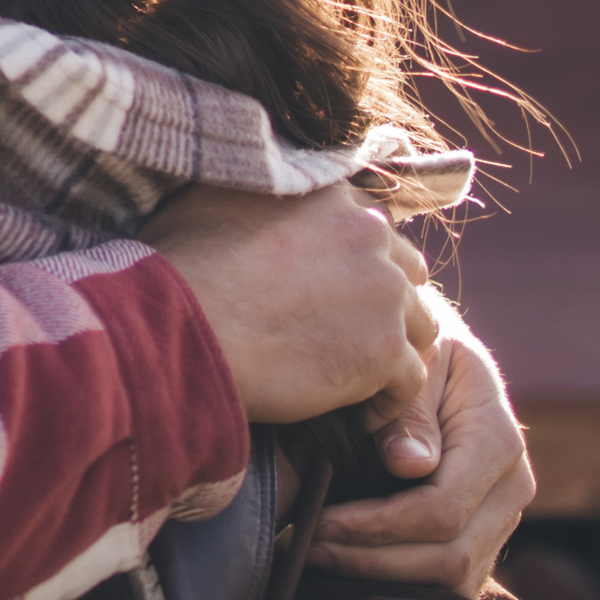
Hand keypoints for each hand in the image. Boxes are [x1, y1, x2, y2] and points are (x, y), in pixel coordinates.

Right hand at [150, 180, 436, 430]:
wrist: (180, 327)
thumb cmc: (181, 266)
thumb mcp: (211, 198)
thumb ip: (254, 188)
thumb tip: (250, 187)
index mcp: (331, 194)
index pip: (373, 225)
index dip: (357, 261)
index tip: (337, 290)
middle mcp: (367, 233)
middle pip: (405, 272)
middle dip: (385, 302)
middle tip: (352, 334)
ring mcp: (382, 291)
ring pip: (419, 324)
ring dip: (393, 348)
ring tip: (361, 377)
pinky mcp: (383, 349)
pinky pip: (409, 379)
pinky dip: (388, 400)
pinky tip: (360, 413)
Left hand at [314, 307, 534, 596]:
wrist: (440, 352)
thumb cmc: (418, 350)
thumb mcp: (414, 359)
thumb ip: (409, 411)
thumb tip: (409, 466)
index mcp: (499, 439)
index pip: (442, 508)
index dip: (377, 526)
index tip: (319, 522)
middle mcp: (513, 486)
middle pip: (450, 557)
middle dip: (372, 560)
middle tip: (307, 546)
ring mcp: (503, 516)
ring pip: (452, 579)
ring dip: (382, 576)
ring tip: (318, 554)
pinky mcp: (486, 535)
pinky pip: (449, 578)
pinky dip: (398, 578)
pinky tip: (348, 558)